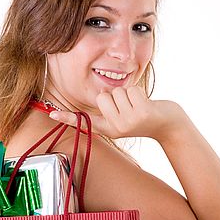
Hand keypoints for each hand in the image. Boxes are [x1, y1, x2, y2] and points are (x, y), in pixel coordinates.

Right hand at [49, 86, 186, 141]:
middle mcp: (116, 128)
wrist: (168, 125)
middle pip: (101, 97)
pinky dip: (139, 92)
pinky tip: (146, 103)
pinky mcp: (141, 113)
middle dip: (114, 94)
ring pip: (116, 92)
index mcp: (109, 129)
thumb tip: (99, 99)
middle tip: (128, 105)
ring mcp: (129, 121)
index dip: (67, 117)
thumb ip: (110, 111)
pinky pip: (131, 90)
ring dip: (128, 93)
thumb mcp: (124, 119)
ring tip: (138, 105)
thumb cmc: (144, 117)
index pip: (85, 122)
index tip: (51, 113)